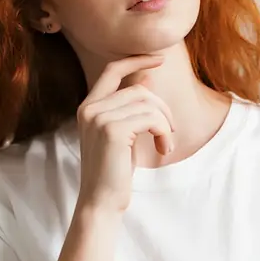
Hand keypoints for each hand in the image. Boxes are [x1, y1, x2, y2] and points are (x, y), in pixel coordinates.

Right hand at [76, 54, 175, 213]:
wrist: (102, 201)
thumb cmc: (114, 171)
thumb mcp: (123, 134)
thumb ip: (131, 107)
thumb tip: (146, 78)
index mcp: (88, 107)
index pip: (112, 70)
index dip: (137, 60)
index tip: (160, 59)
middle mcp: (89, 109)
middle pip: (139, 90)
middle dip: (162, 109)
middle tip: (171, 132)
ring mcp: (99, 118)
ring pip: (148, 103)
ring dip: (165, 124)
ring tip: (166, 145)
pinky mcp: (112, 130)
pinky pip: (152, 118)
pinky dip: (165, 132)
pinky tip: (163, 148)